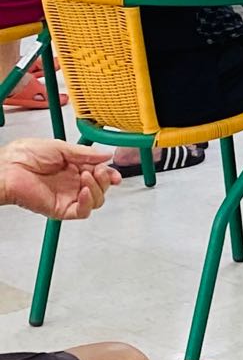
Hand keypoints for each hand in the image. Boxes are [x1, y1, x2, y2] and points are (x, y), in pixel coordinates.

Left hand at [0, 138, 120, 219]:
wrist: (7, 169)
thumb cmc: (23, 156)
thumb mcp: (60, 147)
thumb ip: (84, 153)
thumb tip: (106, 155)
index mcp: (73, 168)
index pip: (98, 174)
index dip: (109, 173)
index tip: (114, 170)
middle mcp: (71, 183)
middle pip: (101, 188)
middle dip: (105, 179)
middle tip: (99, 170)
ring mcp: (67, 197)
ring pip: (96, 201)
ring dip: (98, 189)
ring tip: (87, 176)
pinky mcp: (60, 209)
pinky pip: (82, 212)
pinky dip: (88, 202)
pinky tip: (84, 191)